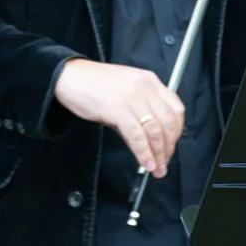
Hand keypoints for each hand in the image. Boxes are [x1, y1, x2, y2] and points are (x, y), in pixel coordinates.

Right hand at [52, 58, 184, 176]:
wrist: (69, 76)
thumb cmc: (94, 84)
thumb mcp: (125, 91)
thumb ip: (140, 110)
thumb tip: (149, 140)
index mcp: (149, 80)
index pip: (176, 109)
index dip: (177, 132)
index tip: (171, 146)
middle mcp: (144, 87)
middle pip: (169, 122)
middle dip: (169, 147)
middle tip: (164, 162)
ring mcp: (131, 97)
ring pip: (155, 131)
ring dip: (158, 154)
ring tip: (156, 168)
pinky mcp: (116, 109)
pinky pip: (137, 136)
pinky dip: (143, 153)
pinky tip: (145, 163)